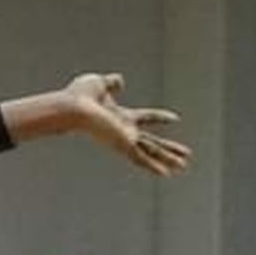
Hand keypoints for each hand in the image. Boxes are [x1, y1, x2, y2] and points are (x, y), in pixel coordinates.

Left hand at [66, 72, 190, 177]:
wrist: (71, 108)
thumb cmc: (79, 96)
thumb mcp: (98, 84)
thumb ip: (111, 83)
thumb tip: (118, 80)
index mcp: (119, 116)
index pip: (144, 117)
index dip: (159, 117)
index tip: (174, 118)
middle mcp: (123, 131)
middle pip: (151, 141)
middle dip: (168, 149)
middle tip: (184, 156)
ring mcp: (123, 140)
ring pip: (150, 152)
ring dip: (167, 159)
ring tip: (183, 167)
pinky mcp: (121, 146)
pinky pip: (140, 158)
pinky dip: (153, 167)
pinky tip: (166, 174)